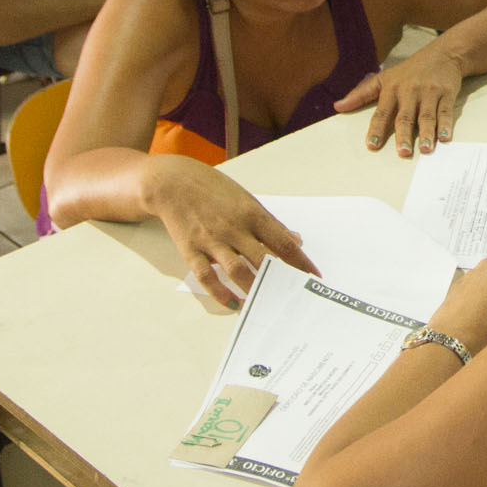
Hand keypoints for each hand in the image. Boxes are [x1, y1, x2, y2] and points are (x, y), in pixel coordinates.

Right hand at [153, 159, 318, 306]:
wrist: (173, 182)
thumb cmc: (213, 189)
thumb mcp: (247, 199)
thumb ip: (270, 223)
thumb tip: (295, 241)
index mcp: (252, 214)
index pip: (283, 243)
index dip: (301, 263)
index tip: (313, 278)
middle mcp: (234, 228)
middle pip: (263, 260)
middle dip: (281, 281)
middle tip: (293, 297)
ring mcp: (212, 240)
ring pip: (237, 270)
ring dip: (253, 289)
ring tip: (266, 305)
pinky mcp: (191, 250)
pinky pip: (207, 277)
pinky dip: (221, 293)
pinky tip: (233, 303)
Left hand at [335, 44, 465, 155]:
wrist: (443, 54)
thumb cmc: (410, 70)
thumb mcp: (383, 78)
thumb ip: (361, 93)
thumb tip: (338, 106)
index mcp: (392, 88)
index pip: (382, 112)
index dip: (377, 129)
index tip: (372, 144)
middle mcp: (410, 91)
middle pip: (405, 116)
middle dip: (404, 135)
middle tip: (403, 152)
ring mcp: (429, 93)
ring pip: (426, 116)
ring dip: (427, 133)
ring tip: (426, 149)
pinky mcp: (446, 94)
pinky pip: (445, 112)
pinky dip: (446, 124)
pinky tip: (445, 137)